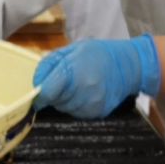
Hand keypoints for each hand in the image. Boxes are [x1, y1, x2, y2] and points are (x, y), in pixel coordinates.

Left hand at [33, 35, 161, 117]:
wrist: (128, 66)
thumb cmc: (98, 54)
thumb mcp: (72, 50)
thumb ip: (50, 64)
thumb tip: (36, 81)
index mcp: (73, 71)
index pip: (48, 92)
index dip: (40, 93)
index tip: (39, 92)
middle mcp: (82, 90)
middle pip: (55, 101)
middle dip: (55, 94)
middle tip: (65, 82)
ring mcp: (91, 104)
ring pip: (65, 109)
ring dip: (65, 100)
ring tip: (77, 86)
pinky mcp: (97, 113)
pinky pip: (77, 113)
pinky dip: (76, 105)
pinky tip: (85, 94)